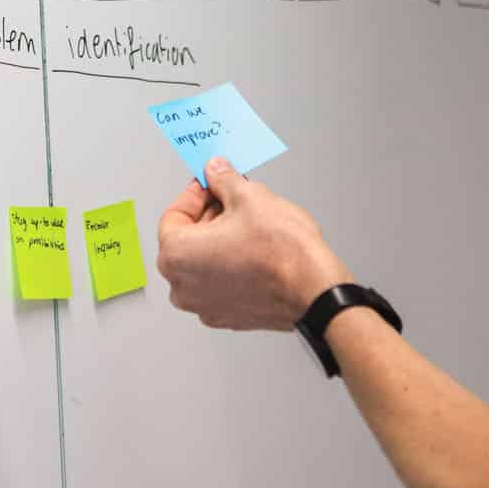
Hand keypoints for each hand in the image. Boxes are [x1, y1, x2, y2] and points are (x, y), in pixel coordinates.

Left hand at [156, 157, 349, 330]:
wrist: (315, 289)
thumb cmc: (282, 253)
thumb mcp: (248, 196)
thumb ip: (223, 179)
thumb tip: (215, 171)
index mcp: (176, 255)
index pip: (174, 214)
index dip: (196, 194)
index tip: (211, 184)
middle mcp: (182, 286)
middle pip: (187, 240)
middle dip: (209, 216)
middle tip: (232, 199)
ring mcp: (204, 305)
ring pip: (203, 263)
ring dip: (220, 240)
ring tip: (248, 224)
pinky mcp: (228, 316)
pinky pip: (219, 283)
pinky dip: (230, 265)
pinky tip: (253, 250)